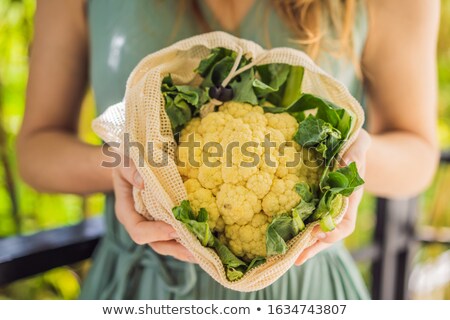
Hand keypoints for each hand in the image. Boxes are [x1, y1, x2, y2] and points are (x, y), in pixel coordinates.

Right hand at [112, 157, 195, 262]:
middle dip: (176, 248)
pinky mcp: (165, 220)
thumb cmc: (125, 161)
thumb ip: (131, 170)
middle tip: (196, 251)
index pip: (138, 231)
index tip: (174, 228)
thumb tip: (145, 182)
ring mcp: (153, 224)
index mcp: (127, 212)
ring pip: (168, 243)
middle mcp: (140, 222)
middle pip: (156, 244)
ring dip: (186, 249)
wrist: (129, 162)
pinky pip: (176, 235)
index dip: (156, 233)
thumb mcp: (124, 163)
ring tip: (205, 253)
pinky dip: (190, 239)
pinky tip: (207, 242)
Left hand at [295, 129, 370, 265]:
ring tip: (289, 257)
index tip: (319, 234)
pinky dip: (295, 228)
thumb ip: (356, 154)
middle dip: (313, 247)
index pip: (346, 223)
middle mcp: (337, 206)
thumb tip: (347, 163)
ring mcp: (324, 205)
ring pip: (315, 231)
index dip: (334, 232)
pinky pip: (305, 217)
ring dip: (303, 244)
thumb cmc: (355, 144)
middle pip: (327, 235)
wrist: (348, 143)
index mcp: (350, 198)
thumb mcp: (359, 144)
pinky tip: (282, 237)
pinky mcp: (311, 200)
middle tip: (296, 258)